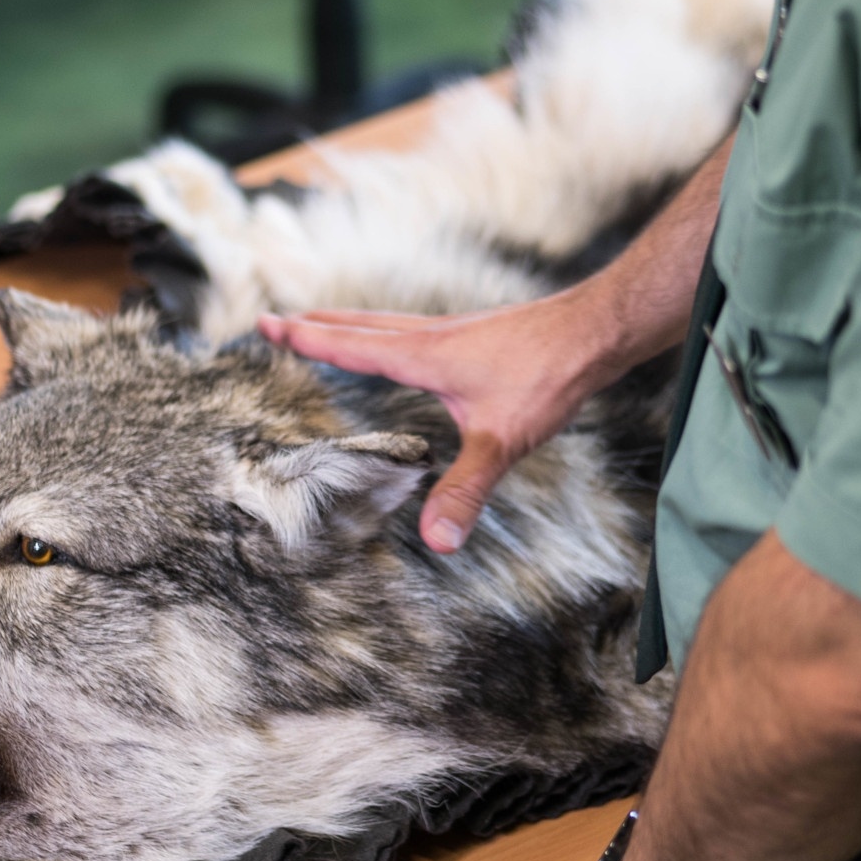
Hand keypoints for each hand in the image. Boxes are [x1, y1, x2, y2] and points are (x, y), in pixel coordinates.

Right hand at [258, 290, 621, 552]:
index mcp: (423, 355)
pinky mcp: (478, 335)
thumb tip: (436, 540)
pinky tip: (408, 346)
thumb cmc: (548, 377)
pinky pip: (415, 329)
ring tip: (326, 325)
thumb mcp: (501, 442)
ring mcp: (455, 332)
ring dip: (350, 325)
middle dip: (316, 326)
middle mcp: (432, 336)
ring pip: (388, 323)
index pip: (351, 346)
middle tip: (277, 320)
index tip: (266, 323)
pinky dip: (388, 331)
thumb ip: (465, 490)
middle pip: (360, 326)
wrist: (594, 332)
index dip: (307, 339)